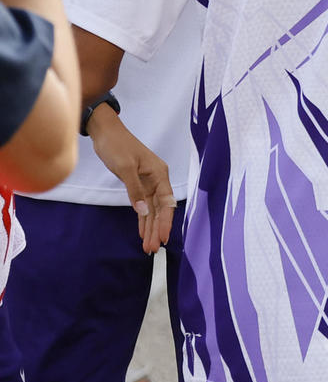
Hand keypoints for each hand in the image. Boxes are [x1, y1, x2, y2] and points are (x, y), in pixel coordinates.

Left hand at [88, 110, 175, 252]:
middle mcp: (157, 180)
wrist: (106, 133)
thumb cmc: (118, 146)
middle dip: (157, 229)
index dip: (165, 221)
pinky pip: (142, 205)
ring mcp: (148, 182)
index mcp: (159, 174)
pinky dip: (142, 218)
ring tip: (148, 246)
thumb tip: (143, 211)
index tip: (163, 238)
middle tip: (154, 249)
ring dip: (150, 227)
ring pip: (151, 209)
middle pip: (160, 209)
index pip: (166, 202)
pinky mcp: (137, 184)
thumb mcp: (125, 167)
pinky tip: (142, 231)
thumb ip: (135, 190)